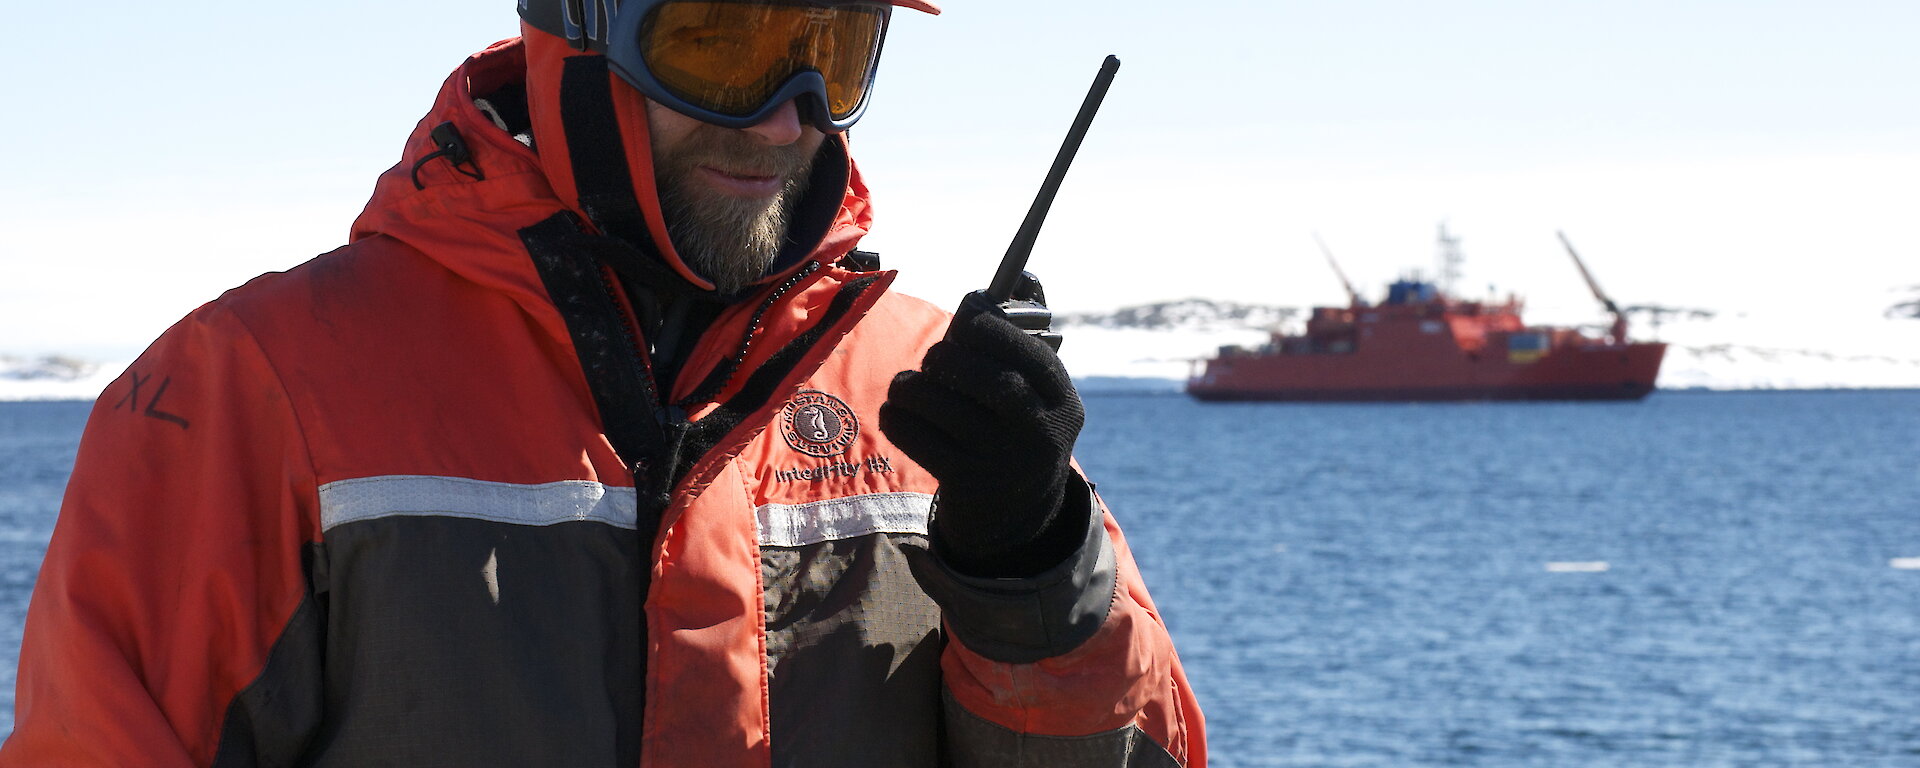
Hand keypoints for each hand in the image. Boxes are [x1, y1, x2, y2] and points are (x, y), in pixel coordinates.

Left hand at [880, 293, 1086, 576]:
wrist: (1017, 514)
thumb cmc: (1018, 425)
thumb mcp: (1039, 388)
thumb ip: (1027, 329)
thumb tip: (1022, 272)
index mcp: (1061, 396)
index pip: (1024, 348)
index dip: (985, 324)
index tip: (964, 316)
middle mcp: (1040, 430)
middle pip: (983, 376)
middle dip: (946, 357)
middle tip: (934, 360)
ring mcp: (1004, 460)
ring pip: (941, 403)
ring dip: (911, 386)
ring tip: (908, 386)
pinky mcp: (967, 484)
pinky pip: (916, 436)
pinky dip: (897, 417)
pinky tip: (900, 413)